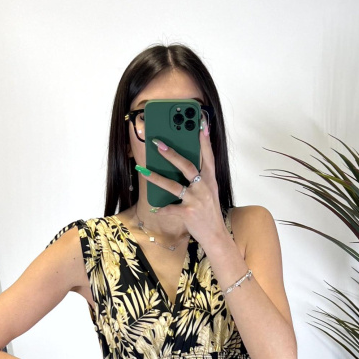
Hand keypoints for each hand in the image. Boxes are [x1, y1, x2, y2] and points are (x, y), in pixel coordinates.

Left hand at [144, 117, 226, 247]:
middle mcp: (203, 187)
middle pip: (186, 166)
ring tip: (143, 170)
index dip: (204, 138)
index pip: (208, 155)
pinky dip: (161, 209)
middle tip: (158, 143)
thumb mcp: (209, 191)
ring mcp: (195, 200)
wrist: (215, 235)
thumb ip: (199, 177)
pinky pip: (169, 208)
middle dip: (171, 153)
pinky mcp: (187, 212)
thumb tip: (181, 162)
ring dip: (156, 177)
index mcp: (210, 179)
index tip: (200, 122)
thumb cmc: (209, 212)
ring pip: (172, 186)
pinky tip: (154, 209)